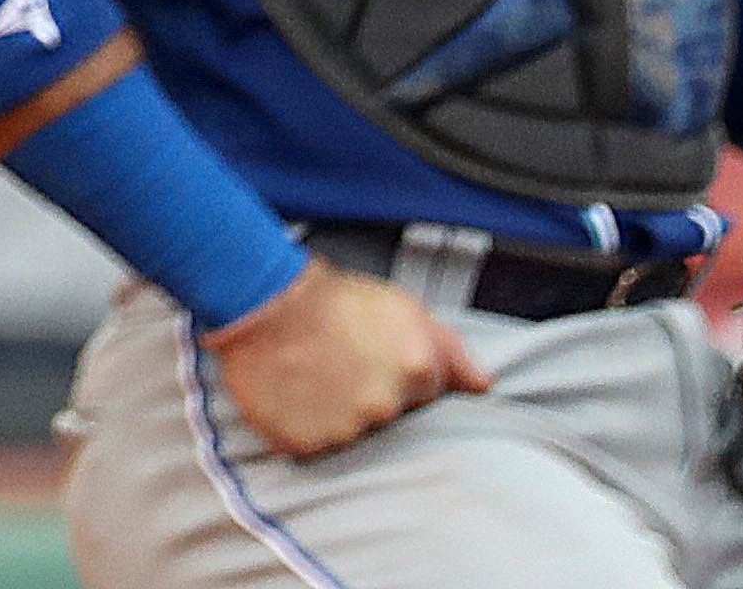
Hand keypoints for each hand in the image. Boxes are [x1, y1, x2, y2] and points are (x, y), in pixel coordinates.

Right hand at [203, 262, 484, 458]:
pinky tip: (294, 394)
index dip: (400, 376)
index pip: (426, 396)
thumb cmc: (329, 298)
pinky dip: (303, 426)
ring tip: (313, 376)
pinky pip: (311, 445)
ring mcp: (344, 428)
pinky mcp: (305, 442)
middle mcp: (385, 404)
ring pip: (350, 435)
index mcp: (417, 370)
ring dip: (335, 414)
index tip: (374, 359)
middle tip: (340, 365)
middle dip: (368, 396)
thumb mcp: (402, 306)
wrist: (260, 296)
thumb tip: (482, 385)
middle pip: (388, 417)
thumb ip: (452, 349)